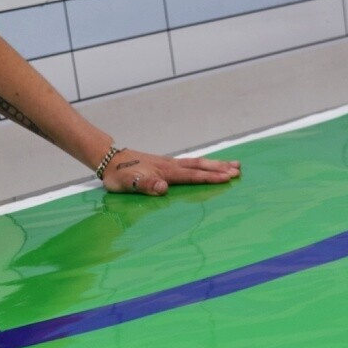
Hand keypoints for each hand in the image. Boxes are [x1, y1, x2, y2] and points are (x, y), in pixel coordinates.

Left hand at [101, 149, 240, 194]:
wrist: (108, 159)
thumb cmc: (118, 174)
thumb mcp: (129, 183)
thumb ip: (146, 185)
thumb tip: (163, 188)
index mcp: (165, 172)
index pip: (192, 175)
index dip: (210, 177)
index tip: (227, 178)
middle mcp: (170, 165)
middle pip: (199, 166)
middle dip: (219, 168)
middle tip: (238, 170)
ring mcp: (168, 164)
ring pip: (196, 163)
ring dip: (214, 164)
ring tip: (232, 164)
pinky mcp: (164, 165)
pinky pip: (189, 164)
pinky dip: (202, 165)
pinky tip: (206, 166)